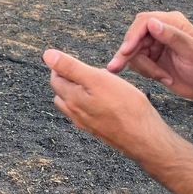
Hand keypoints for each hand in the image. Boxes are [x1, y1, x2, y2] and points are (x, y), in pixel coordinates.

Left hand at [44, 49, 167, 158]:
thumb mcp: (97, 79)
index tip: (76, 59)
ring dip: (81, 91)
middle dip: (71, 77)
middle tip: (87, 69)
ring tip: (98, 83)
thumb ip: (71, 67)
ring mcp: (87, 124)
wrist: (145, 138)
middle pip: (63, 91)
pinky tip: (106, 100)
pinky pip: (89, 113)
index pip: (55, 78)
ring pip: (75, 103)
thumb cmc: (125, 107)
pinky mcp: (100, 130)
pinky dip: (92, 103)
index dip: (62, 65)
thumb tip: (47, 55)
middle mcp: (75, 114)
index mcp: (71, 99)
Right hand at [107, 11, 192, 110]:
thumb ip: (173, 37)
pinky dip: (146, 73)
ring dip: (144, 68)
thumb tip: (151, 23)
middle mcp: (160, 30)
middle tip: (115, 68)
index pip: (144, 22)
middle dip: (127, 53)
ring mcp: (154, 43)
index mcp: (172, 22)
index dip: (132, 36)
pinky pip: (137, 63)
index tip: (126, 51)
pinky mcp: (150, 57)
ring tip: (163, 78)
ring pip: (133, 52)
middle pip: (133, 37)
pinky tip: (163, 78)